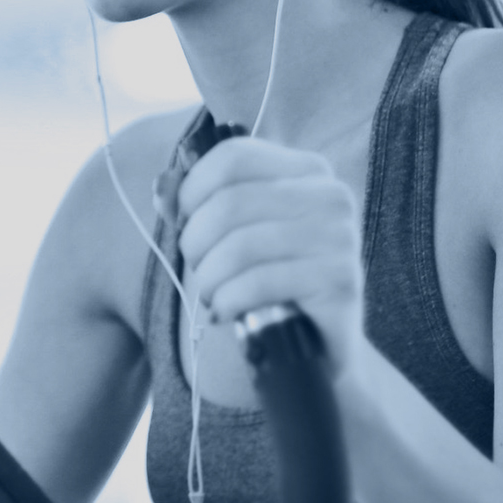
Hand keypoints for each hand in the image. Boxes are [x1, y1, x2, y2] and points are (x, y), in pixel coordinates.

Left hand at [176, 136, 363, 377]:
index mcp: (306, 171)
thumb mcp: (235, 236)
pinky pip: (258, 283)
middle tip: (198, 269)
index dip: (192, 190)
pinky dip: (228, 300)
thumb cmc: (269, 284)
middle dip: (196, 242)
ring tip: (210, 296)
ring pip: (240, 245)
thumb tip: (162, 188)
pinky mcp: (339, 280)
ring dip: (209, 278)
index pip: (233, 157)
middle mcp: (330, 196)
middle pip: (230, 202)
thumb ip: (199, 206)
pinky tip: (225, 312)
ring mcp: (339, 237)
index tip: (183, 223)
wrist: (317, 345)